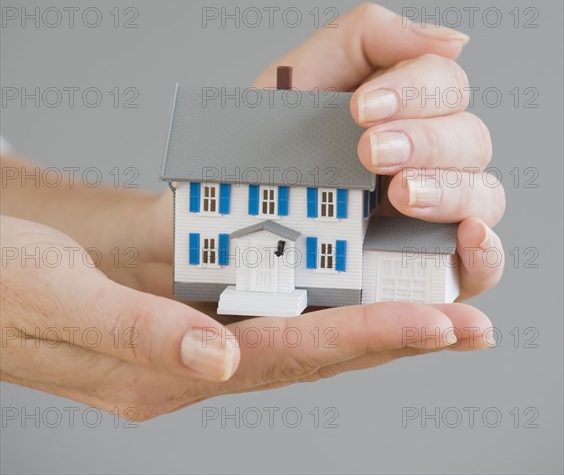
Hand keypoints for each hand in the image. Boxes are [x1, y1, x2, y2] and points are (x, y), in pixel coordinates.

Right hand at [1, 215, 494, 420]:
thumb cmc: (8, 284)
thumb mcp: (55, 299)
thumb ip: (134, 333)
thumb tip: (215, 361)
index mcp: (165, 370)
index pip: (284, 356)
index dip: (364, 339)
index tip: (436, 324)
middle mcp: (196, 361)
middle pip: (311, 352)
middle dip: (394, 337)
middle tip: (470, 322)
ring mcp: (199, 338)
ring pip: (302, 332)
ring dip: (371, 321)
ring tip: (440, 308)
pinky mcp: (196, 311)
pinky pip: (275, 307)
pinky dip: (328, 299)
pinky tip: (365, 287)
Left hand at [254, 3, 505, 301]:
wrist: (223, 224)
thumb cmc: (259, 153)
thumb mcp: (299, 82)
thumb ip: (364, 40)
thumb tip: (450, 38)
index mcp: (399, 115)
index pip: (445, 85)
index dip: (415, 89)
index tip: (361, 109)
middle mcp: (424, 162)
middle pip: (470, 138)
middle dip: (424, 141)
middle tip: (370, 152)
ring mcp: (429, 218)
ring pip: (483, 195)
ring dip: (449, 189)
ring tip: (400, 193)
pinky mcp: (425, 269)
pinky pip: (484, 264)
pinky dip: (487, 250)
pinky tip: (468, 235)